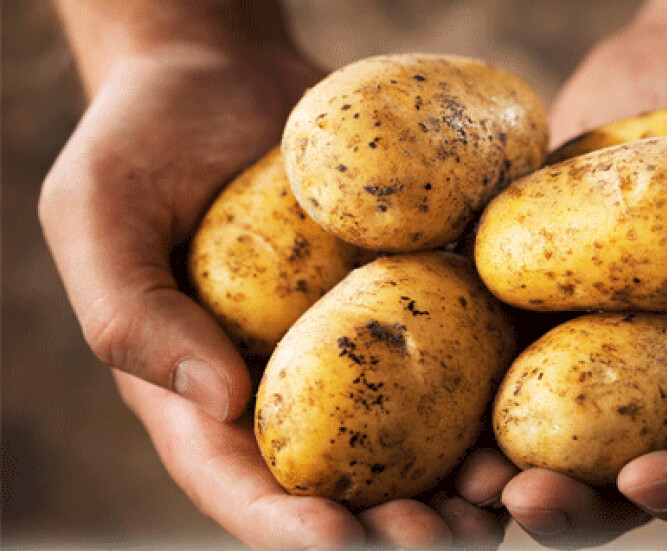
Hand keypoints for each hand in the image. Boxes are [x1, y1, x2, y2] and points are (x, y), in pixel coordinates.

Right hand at [39, 43, 508, 548]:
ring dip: (460, 484)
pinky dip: (496, 392)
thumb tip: (216, 402)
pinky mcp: (411, 299)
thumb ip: (131, 312)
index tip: (339, 539)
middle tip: (442, 538)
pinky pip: (458, 355)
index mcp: (205, 391)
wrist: (225, 74)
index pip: (242, 483)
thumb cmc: (144, 138)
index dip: (287, 526)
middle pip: (343, 484)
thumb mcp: (97, 212)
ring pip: (414, 440)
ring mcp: (358, 346)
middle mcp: (290, 385)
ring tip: (502, 496)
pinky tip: (533, 409)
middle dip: (393, 527)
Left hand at [502, 6, 666, 543]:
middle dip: (576, 504)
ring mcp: (589, 342)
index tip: (646, 480)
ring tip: (465, 472)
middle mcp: (665, 381)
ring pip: (544, 431)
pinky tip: (422, 378)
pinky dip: (457, 376)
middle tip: (524, 496)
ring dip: (501, 466)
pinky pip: (489, 344)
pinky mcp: (530, 295)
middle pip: (621, 477)